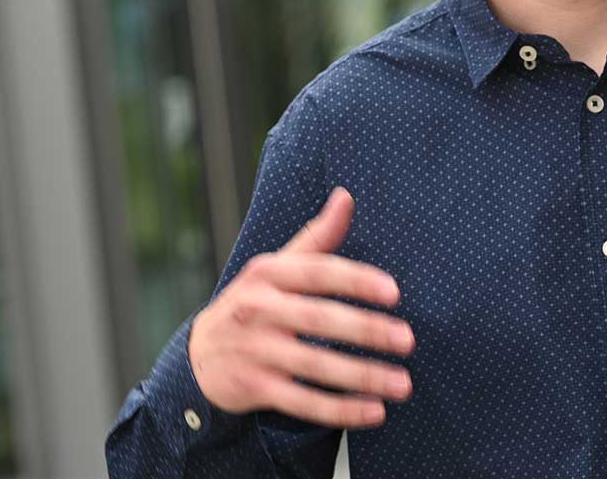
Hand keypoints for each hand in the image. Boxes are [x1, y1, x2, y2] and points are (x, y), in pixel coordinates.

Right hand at [189, 186, 414, 428]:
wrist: (197, 356)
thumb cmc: (254, 303)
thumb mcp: (277, 267)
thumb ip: (317, 237)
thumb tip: (346, 195)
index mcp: (268, 274)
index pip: (318, 272)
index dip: (356, 281)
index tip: (395, 293)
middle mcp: (257, 310)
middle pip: (319, 319)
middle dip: (367, 331)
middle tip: (408, 340)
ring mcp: (254, 351)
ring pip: (315, 365)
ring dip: (362, 377)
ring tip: (402, 384)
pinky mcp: (253, 387)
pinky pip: (301, 402)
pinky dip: (339, 410)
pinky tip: (373, 412)